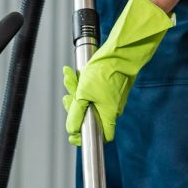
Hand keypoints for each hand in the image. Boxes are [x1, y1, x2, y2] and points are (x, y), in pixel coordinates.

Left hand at [62, 0, 174, 144]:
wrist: (119, 50)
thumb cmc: (105, 71)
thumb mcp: (83, 94)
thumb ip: (76, 113)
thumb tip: (72, 130)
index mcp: (108, 115)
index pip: (99, 136)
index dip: (84, 137)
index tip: (73, 135)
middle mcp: (110, 109)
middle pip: (87, 117)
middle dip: (73, 108)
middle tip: (68, 98)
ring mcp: (108, 98)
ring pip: (86, 101)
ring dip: (74, 91)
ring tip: (69, 78)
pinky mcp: (105, 88)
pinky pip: (89, 90)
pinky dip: (80, 83)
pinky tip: (72, 74)